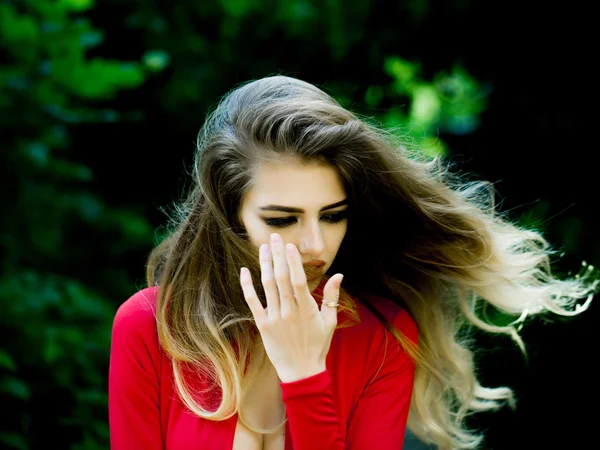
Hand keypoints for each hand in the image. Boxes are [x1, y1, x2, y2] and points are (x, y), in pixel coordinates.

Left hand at [239, 233, 343, 382]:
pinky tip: (245, 271)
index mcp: (307, 309)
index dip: (293, 261)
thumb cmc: (318, 345)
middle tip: (275, 237)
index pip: (298, 280)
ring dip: (265, 265)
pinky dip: (247, 286)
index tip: (289, 245)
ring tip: (263, 248)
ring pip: (267, 286)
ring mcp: (274, 318)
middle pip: (282, 278)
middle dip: (278, 255)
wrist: (301, 372)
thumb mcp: (330, 322)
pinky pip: (253, 302)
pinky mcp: (262, 325)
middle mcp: (289, 311)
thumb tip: (339, 274)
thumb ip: (333, 297)